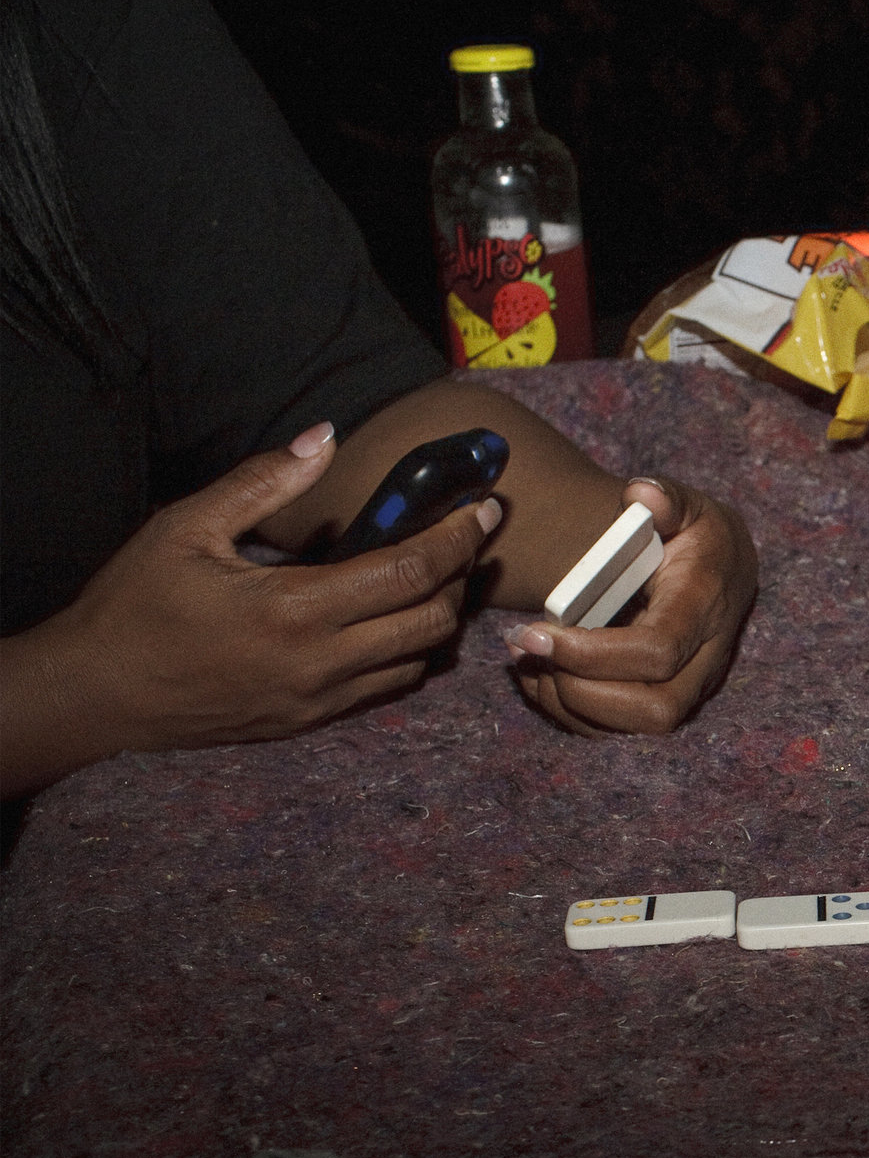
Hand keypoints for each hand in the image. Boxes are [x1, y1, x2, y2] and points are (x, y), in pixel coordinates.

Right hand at [4, 424, 491, 781]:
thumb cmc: (135, 604)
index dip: (459, 537)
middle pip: (434, 620)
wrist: (97, 693)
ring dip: (441, 618)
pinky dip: (410, 654)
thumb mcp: (187, 527)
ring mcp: (320, 701)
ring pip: (420, 662)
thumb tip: (326, 436)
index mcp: (296, 609)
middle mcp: (322, 663)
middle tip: (463, 538)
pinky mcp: (310, 721)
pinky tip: (398, 620)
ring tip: (437, 575)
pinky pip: (387, 689)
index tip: (483, 508)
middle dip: (462, 575)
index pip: (412, 571)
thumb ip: (263, 481)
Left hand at [499, 476, 755, 734]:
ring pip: (639, 726)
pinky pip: (624, 729)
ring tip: (527, 663)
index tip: (536, 631)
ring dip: (572, 705)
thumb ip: (666, 498)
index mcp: (706, 605)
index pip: (657, 651)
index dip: (593, 653)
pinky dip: (574, 712)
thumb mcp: (688, 506)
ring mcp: (693, 685)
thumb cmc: (698, 534)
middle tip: (528, 651)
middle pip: (654, 707)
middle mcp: (708, 657)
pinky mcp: (670, 699)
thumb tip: (641, 495)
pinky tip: (541, 675)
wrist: (727, 567)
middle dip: (581, 691)